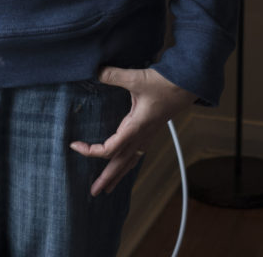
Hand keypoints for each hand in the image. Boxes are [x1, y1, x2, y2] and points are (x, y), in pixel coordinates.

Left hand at [69, 66, 192, 196]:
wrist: (187, 85)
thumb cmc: (165, 84)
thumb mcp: (137, 78)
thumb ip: (114, 75)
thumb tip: (95, 71)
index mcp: (135, 128)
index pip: (109, 149)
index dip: (90, 151)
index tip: (75, 146)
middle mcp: (141, 136)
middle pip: (120, 164)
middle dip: (106, 178)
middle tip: (93, 192)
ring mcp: (147, 136)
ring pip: (130, 161)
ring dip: (117, 175)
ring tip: (108, 188)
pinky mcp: (150, 131)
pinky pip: (137, 153)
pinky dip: (128, 163)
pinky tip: (126, 165)